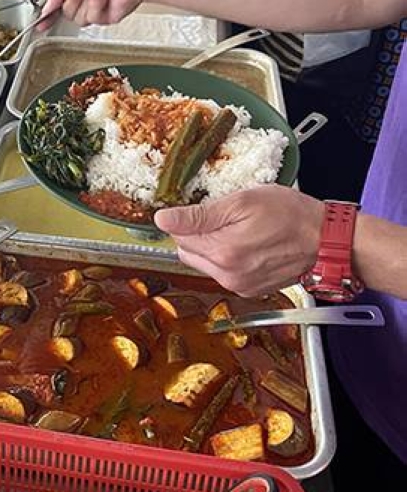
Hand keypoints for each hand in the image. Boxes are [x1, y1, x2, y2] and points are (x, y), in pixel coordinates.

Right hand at [39, 0, 141, 28]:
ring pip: (76, 18)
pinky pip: (90, 19)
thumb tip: (47, 6)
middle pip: (65, 11)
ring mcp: (93, 8)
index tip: (40, 23)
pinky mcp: (104, 18)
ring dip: (84, 3)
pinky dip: (96, 8)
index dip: (49, 12)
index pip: (57, 1)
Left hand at [154, 185, 323, 296]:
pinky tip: (250, 244)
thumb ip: (199, 214)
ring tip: (242, 230)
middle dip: (199, 233)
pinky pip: (225, 272)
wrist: (328, 242)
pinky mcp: (249, 290)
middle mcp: (226, 275)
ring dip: (215, 246)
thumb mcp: (243, 201)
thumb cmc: (293, 216)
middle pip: (188, 251)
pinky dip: (230, 258)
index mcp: (222, 252)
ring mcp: (238, 285)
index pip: (178, 235)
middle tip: (227, 217)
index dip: (188, 218)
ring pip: (206, 262)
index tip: (204, 208)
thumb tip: (163, 219)